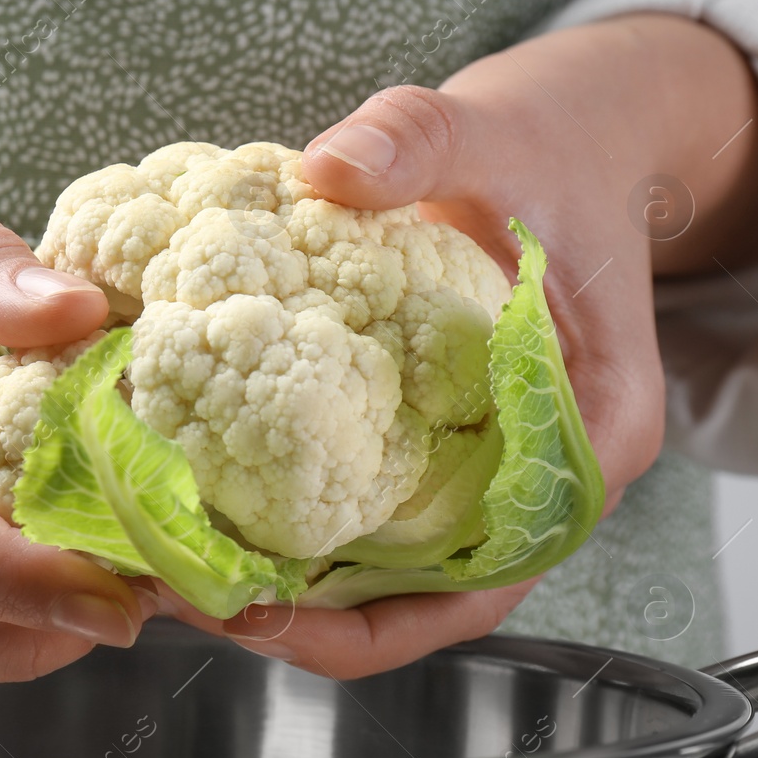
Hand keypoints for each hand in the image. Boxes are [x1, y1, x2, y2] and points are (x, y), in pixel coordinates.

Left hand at [190, 13, 757, 678]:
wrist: (575, 133)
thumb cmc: (553, 148)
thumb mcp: (490, 130)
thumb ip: (418, 139)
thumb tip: (328, 168)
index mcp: (589, 437)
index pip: (479, 586)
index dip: (365, 627)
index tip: (259, 618)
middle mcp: (538, 476)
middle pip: (417, 601)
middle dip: (299, 618)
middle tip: (177, 591)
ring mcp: (484, 463)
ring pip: (383, 567)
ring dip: (281, 577)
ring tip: (168, 558)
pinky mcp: (435, 436)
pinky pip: (363, 503)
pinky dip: (288, 513)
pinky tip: (202, 493)